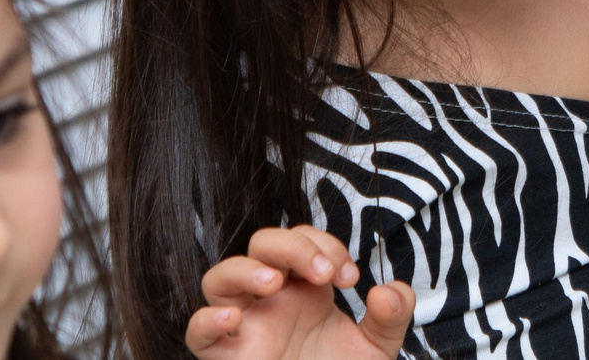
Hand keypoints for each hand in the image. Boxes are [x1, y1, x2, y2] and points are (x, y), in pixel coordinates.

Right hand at [185, 226, 412, 359]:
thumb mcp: (376, 348)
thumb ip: (391, 316)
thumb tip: (388, 291)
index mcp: (302, 289)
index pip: (302, 240)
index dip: (325, 245)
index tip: (350, 277)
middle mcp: (269, 300)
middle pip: (262, 244)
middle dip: (294, 247)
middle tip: (324, 275)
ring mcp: (244, 325)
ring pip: (219, 277)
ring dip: (246, 270)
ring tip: (276, 282)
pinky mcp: (225, 357)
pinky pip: (197, 331)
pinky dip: (207, 320)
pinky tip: (232, 318)